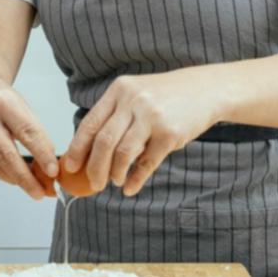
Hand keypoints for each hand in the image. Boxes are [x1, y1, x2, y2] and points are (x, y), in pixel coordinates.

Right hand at [0, 78, 58, 200]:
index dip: (42, 154)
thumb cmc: (1, 100)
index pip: (27, 132)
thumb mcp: (23, 107)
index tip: (53, 171)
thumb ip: (35, 133)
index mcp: (3, 103)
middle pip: (6, 154)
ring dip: (15, 180)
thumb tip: (49, 163)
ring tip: (33, 188)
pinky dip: (3, 175)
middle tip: (41, 191)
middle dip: (26, 177)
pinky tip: (15, 178)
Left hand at [65, 70, 218, 196]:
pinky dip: (136, 179)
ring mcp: (152, 117)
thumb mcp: (137, 94)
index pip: (90, 123)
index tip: (70, 166)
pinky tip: (130, 187)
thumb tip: (90, 150)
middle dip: (94, 168)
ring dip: (114, 173)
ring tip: (114, 181)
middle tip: (93, 183)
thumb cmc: (167, 96)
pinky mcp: (170, 133)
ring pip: (123, 153)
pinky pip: (147, 163)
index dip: (77, 148)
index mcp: (119, 91)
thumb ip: (115, 116)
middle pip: (103, 142)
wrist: (207, 89)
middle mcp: (133, 101)